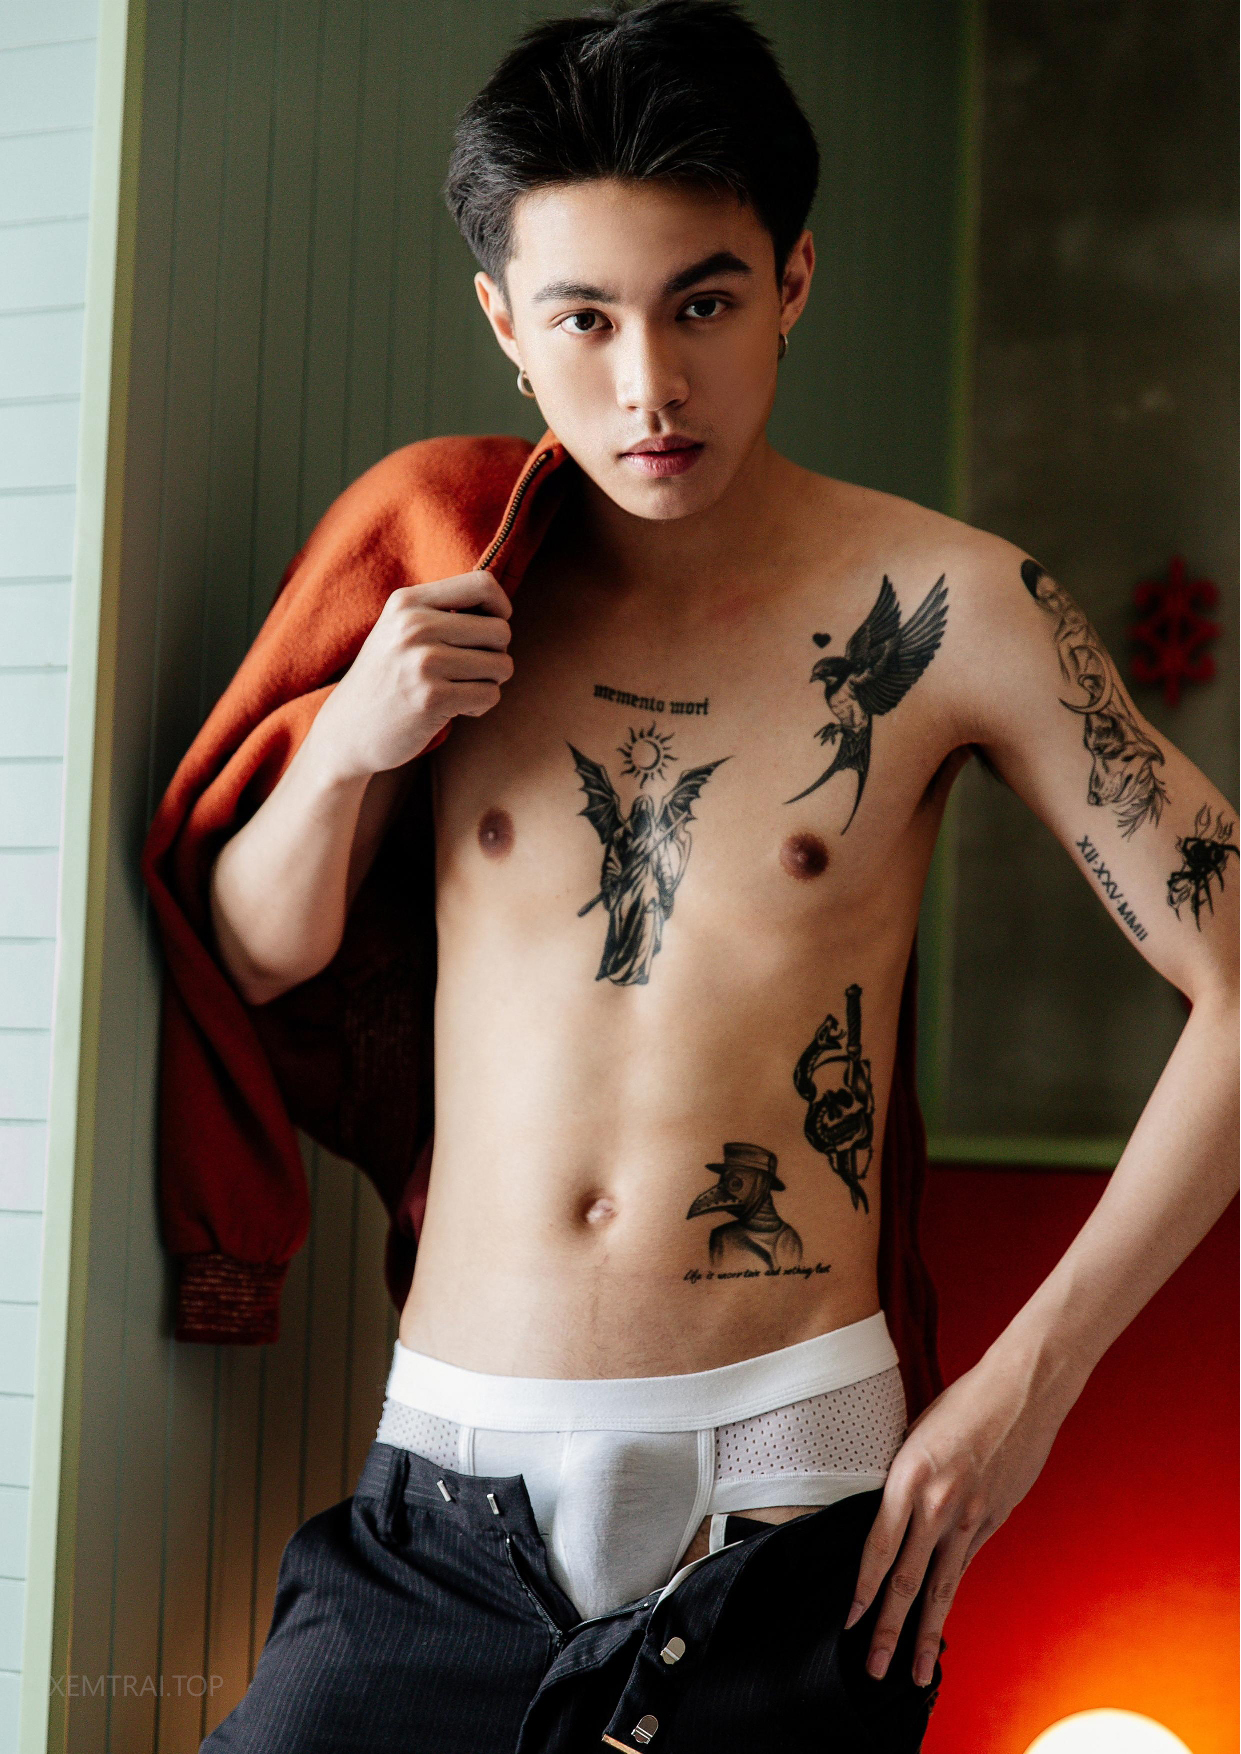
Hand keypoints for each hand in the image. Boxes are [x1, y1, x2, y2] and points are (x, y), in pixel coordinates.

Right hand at [315, 570, 513, 779]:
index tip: (488, 632)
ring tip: (458, 690)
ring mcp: (422, 662)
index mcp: (408, 602)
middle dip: (495, 655)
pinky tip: (454, 709)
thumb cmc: (387, 679)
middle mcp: (414, 626)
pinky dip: (480, 706)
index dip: (501, 608)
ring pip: (501, 665)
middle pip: (500, 630)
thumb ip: (442, 613)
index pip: (483, 584)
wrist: (347, 730)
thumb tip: (502, 610)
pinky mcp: (432, 698)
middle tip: (469, 671)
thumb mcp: (401, 631)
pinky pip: (490, 695)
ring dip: (489, 683)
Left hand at [845, 1341, 1077, 1686]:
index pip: (877, 1548)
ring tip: (913, 1671)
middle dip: (887, 1630)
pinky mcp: (994, 1520)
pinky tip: (939, 1620)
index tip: (849, 1623)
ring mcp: (970, 1517)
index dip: (862, 1592)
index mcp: (909, 1477)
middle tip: (872, 1669)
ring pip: (940, 1586)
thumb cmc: (963, 1402)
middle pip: (906, 1580)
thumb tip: (887, 1507)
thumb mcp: (916, 1431)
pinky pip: (965, 1565)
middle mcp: (938, 1505)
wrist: (1022, 1390)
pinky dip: (949, 1594)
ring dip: (924, 1632)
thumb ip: (902, 1476)